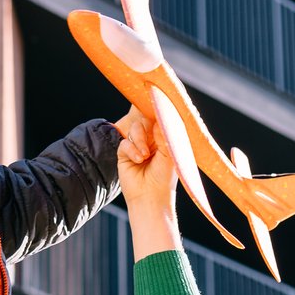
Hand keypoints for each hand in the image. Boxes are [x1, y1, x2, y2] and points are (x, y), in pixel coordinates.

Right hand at [115, 107, 181, 257]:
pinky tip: (138, 159)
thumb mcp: (169, 152)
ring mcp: (137, 145)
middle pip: (144, 119)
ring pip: (134, 129)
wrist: (151, 197)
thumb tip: (158, 113)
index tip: (154, 97)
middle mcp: (151, 139)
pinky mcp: (125, 153)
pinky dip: (131, 149)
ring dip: (139, 140)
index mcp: (165, 137)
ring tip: (145, 155)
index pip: (160, 117)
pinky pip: (125, 142)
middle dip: (146, 126)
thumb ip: (164, 132)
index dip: (157, 108)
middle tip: (150, 129)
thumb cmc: (165, 178)